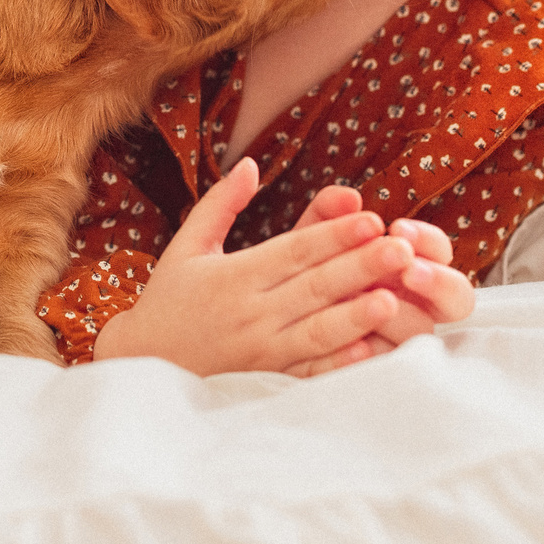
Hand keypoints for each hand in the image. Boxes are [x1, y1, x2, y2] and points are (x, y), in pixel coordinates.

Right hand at [91, 158, 449, 376]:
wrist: (141, 365)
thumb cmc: (168, 299)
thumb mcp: (186, 246)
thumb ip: (220, 205)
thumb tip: (249, 163)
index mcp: (233, 277)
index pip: (293, 251)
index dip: (333, 234)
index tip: (371, 217)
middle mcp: (249, 314)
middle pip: (314, 287)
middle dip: (360, 266)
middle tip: (402, 248)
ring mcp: (260, 352)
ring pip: (317, 331)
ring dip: (356, 314)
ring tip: (393, 297)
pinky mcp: (267, 380)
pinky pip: (309, 372)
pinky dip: (339, 363)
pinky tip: (369, 351)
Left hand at [281, 185, 474, 376]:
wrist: (270, 318)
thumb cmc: (300, 272)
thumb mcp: (309, 240)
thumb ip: (327, 215)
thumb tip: (348, 197)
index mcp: (407, 267)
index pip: (440, 252)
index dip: (427, 240)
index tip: (397, 230)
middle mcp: (414, 304)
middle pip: (458, 299)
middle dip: (437, 280)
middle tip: (406, 269)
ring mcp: (400, 340)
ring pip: (425, 333)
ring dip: (406, 316)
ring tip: (381, 302)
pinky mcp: (377, 370)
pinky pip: (388, 367)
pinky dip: (376, 355)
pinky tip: (358, 344)